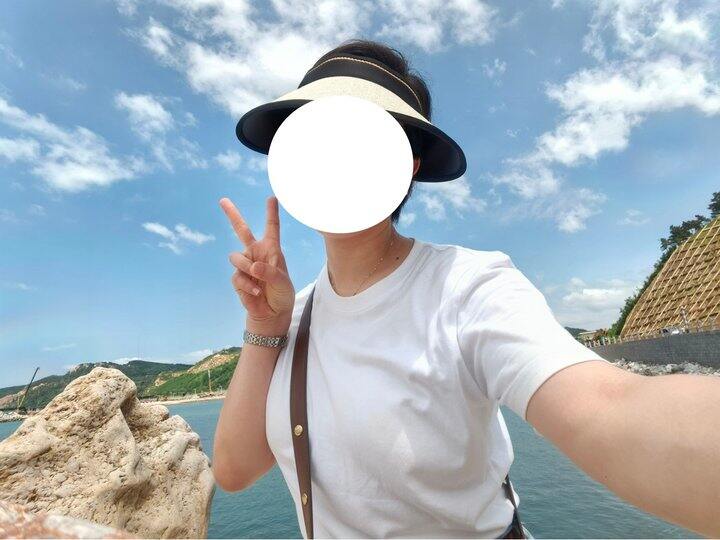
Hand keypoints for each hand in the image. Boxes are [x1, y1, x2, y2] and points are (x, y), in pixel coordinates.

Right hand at [220, 196, 294, 334]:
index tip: (273, 198)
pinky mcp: (238, 278)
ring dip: (246, 268)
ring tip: (259, 282)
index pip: (271, 228)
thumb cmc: (282, 294)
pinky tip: (257, 292)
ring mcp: (246, 265)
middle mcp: (256, 253)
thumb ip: (270, 272)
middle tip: (223, 200)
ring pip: (236, 257)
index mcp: (272, 249)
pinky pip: (237, 276)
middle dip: (232, 215)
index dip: (271, 213)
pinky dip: (247, 285)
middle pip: (241, 230)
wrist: (273, 313)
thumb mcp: (282, 282)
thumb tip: (253, 267)